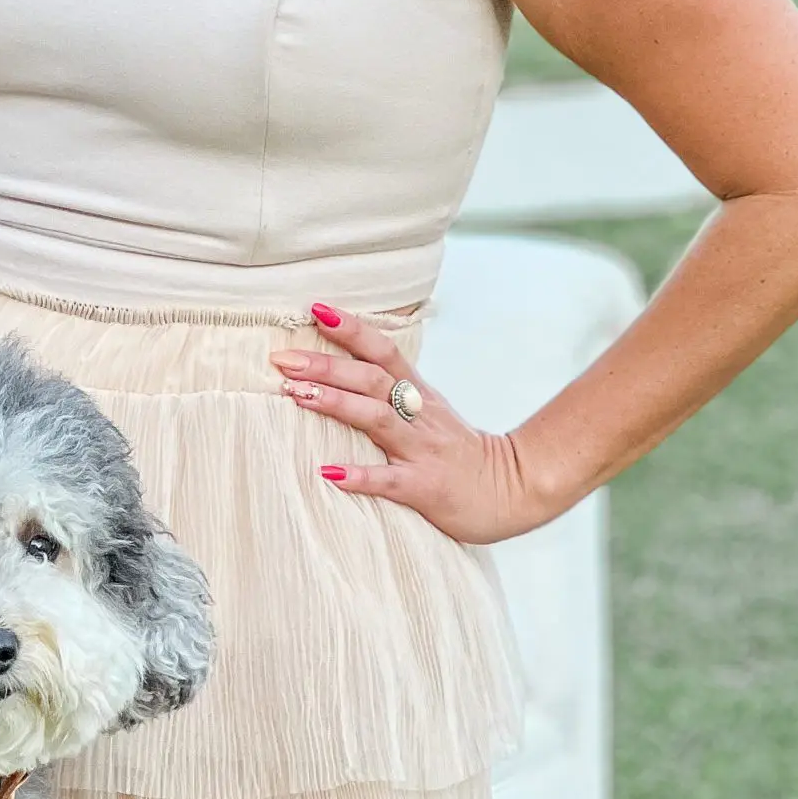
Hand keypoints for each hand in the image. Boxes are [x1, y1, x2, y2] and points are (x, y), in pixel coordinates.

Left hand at [269, 304, 558, 545]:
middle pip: (372, 379)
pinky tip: (329, 472)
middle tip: (282, 358)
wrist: (514, 490)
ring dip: (336, 404)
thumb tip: (344, 369)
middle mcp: (420, 415)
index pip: (383, 351)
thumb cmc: (460, 452)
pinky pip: (390, 480)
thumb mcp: (430, 411)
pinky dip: (360, 475)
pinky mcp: (425, 487)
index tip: (314, 308)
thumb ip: (394, 391)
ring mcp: (423, 450)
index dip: (351, 328)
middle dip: (327, 365)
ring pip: (377, 418)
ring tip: (296, 395)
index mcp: (420, 394)